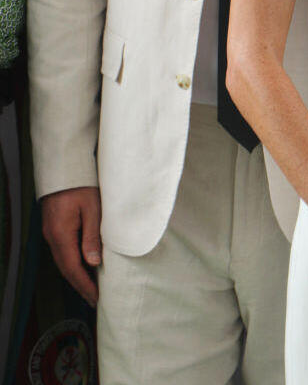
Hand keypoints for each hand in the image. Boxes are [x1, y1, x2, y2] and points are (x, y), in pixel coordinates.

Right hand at [41, 186, 101, 306]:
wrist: (64, 167)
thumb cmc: (81, 184)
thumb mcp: (92, 208)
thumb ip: (92, 235)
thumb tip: (93, 263)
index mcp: (61, 234)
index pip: (72, 268)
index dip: (84, 285)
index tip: (96, 298)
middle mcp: (52, 236)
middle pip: (65, 268)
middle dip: (80, 285)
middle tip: (95, 299)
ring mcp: (51, 232)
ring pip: (63, 260)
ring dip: (76, 275)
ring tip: (91, 287)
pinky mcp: (54, 226)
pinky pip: (63, 250)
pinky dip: (73, 262)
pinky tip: (83, 265)